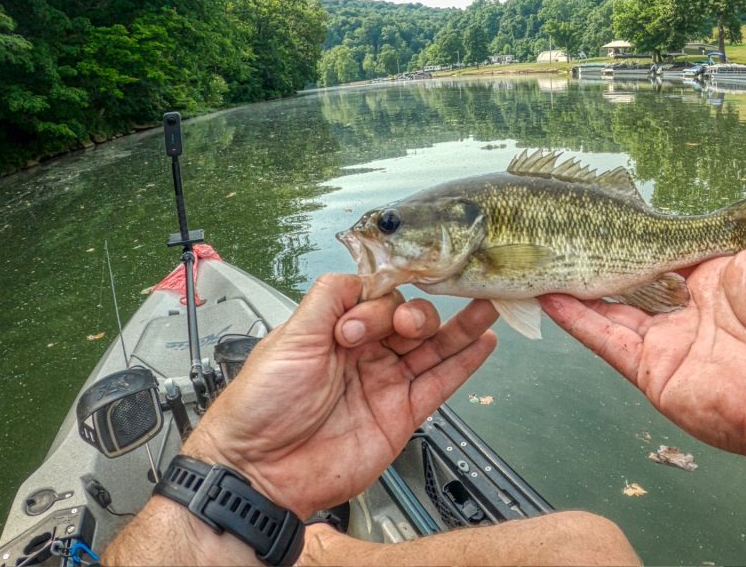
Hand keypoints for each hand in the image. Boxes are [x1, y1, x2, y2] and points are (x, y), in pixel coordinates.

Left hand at [182, 274, 497, 517]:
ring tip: (485, 305)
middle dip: (416, 315)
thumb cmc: (260, 407)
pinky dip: (465, 363)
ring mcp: (385, 384)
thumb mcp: (288, 338)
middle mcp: (364, 355)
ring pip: (432, 348)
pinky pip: (440, 384)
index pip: (378, 299)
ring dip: (460, 326)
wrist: (260, 470)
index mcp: (335, 331)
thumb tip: (360, 275)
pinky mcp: (402, 415)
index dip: (381, 303)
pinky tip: (483, 342)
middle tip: (404, 326)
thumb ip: (328, 300)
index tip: (366, 319)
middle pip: (410, 320)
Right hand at [540, 189, 745, 468]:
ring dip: (579, 287)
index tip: (609, 212)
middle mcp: (692, 311)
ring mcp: (671, 343)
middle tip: (563, 232)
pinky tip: (549, 296)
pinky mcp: (655, 373)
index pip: (669, 252)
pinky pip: (608, 342)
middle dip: (601, 259)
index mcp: (721, 279)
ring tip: (543, 258)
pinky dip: (577, 321)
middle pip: (634, 281)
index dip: (641, 234)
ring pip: (612, 310)